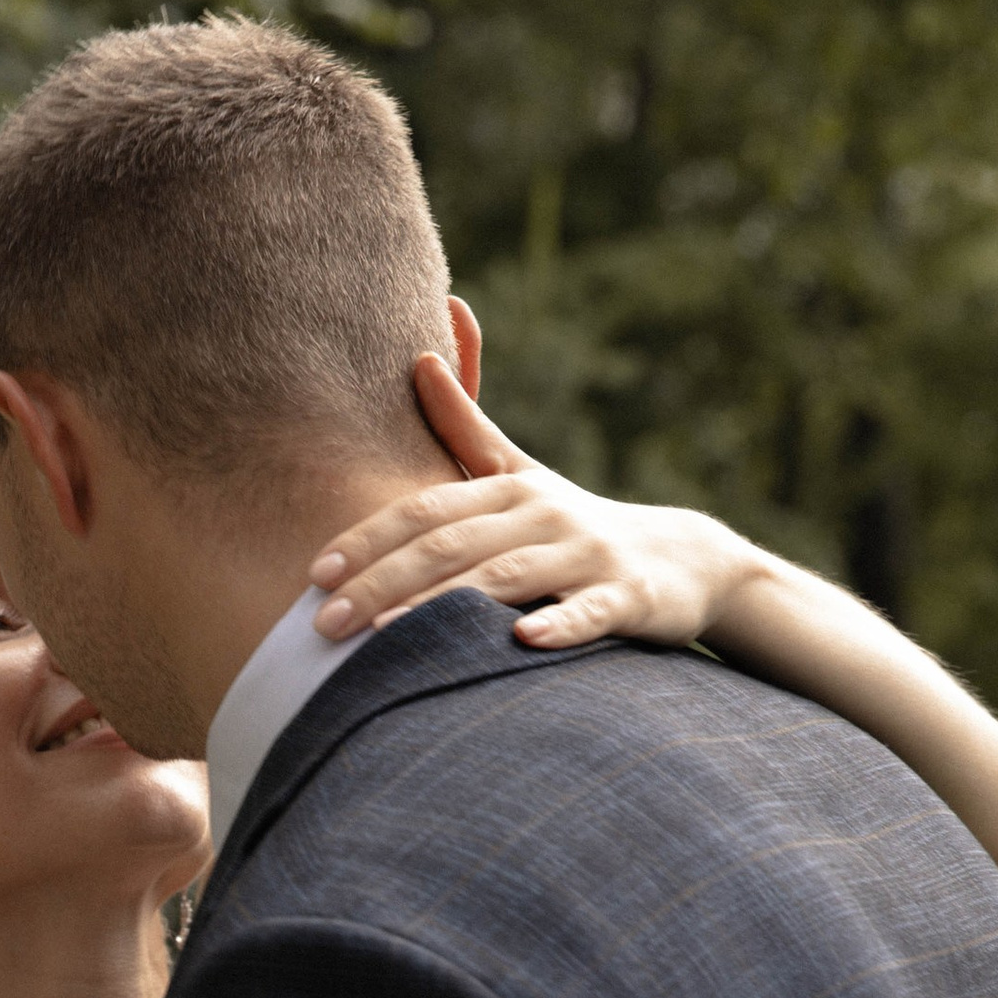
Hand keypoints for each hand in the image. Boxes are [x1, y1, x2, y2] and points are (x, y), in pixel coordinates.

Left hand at [308, 356, 759, 653]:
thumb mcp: (519, 474)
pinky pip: (591, 611)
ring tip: (385, 635)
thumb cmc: (572, 524)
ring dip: (443, 605)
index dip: (367, 537)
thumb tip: (419, 357)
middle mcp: (542, 514)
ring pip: (506, 577)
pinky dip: (560, 622)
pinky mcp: (628, 595)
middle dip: (381, 582)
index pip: (424, 511)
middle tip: (322, 624)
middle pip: (450, 545)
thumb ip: (464, 426)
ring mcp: (586, 555)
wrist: (682, 559)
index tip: (316, 570)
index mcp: (507, 490)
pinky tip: (523, 639)